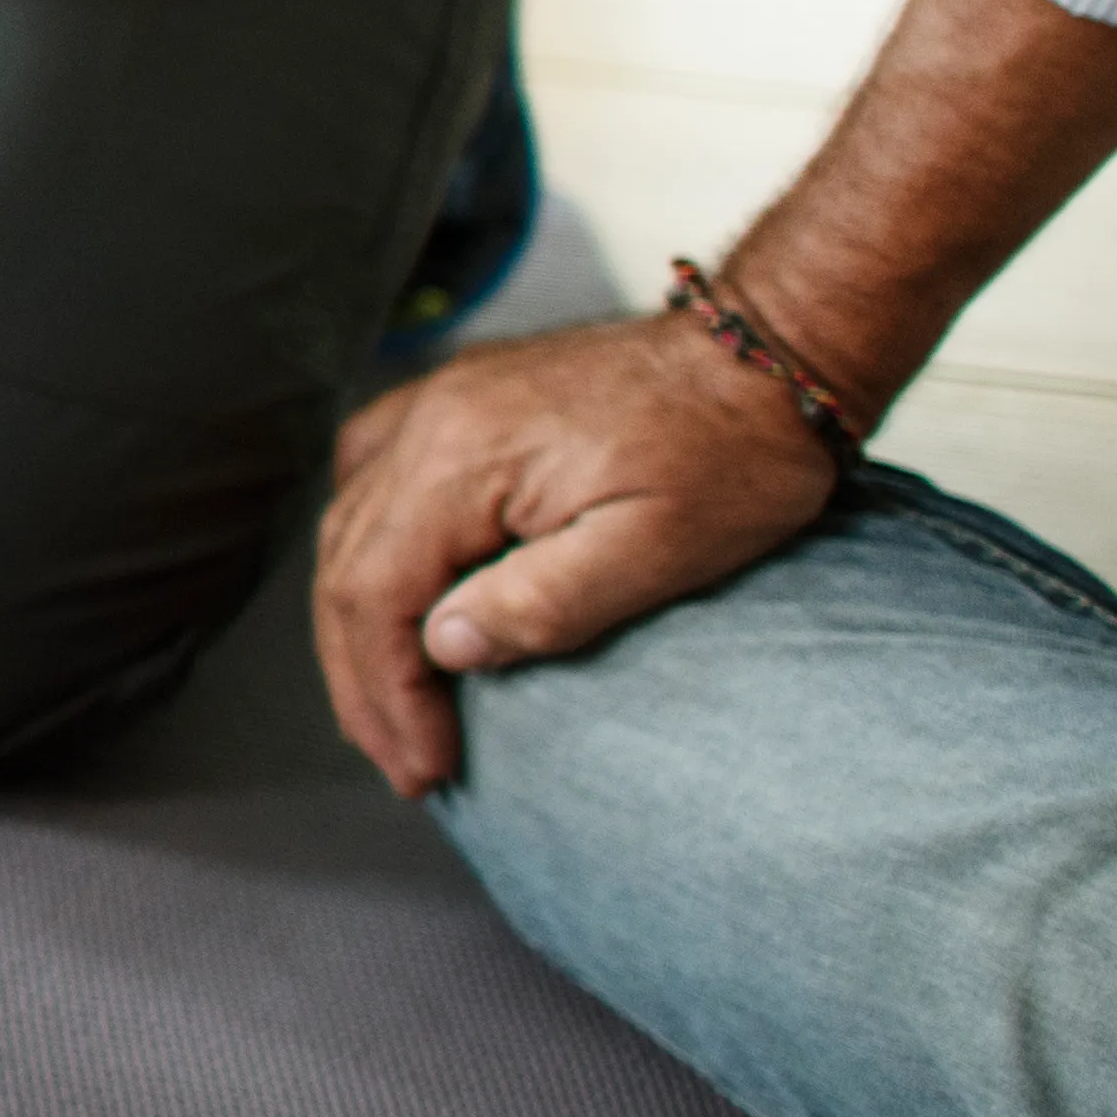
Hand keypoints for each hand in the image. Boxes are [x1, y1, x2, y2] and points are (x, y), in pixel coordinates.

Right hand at [315, 309, 847, 794]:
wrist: (770, 350)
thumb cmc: (732, 450)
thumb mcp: (656, 550)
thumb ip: (542, 603)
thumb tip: (444, 647)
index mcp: (463, 456)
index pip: (374, 594)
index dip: (387, 694)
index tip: (425, 766)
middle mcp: (430, 419)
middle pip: (346, 566)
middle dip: (364, 679)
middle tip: (403, 762)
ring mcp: (441, 401)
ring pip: (349, 526)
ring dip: (360, 624)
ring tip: (389, 702)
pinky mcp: (465, 400)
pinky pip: (373, 477)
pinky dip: (369, 550)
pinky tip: (391, 590)